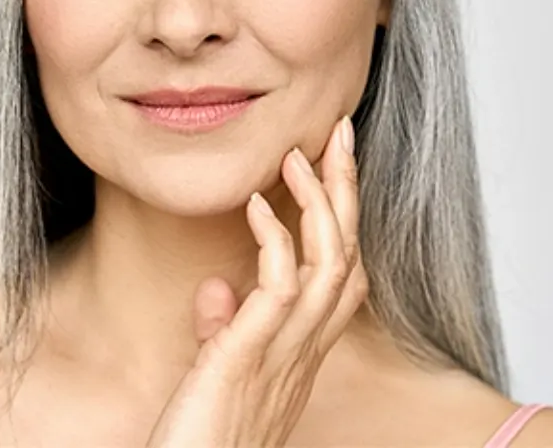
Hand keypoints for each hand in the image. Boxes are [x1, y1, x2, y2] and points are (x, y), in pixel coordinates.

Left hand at [144, 116, 367, 447]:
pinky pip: (279, 289)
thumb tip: (218, 287)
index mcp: (302, 348)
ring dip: (320, 203)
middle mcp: (305, 349)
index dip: (345, 217)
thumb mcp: (221, 373)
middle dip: (348, 191)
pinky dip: (275, 241)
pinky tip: (256, 206)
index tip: (333, 167)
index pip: (343, 273)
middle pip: (349, 255)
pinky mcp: (248, 360)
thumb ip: (225, 329)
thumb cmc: (203, 434)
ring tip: (300, 155)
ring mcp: (283, 355)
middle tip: (340, 135)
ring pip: (331, 265)